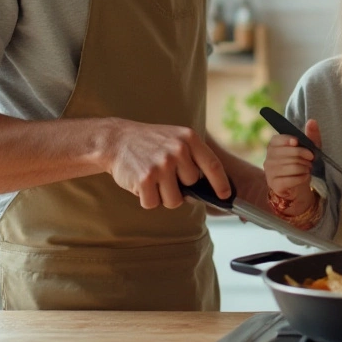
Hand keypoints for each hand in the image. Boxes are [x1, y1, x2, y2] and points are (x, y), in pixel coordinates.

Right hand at [102, 118, 229, 209]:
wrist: (116, 140)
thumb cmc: (150, 143)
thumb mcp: (176, 139)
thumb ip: (193, 158)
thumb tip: (209, 189)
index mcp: (189, 138)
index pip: (213, 165)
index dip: (221, 184)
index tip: (225, 195)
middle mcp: (178, 150)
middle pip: (192, 187)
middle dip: (180, 188)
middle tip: (165, 176)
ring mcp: (162, 165)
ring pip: (174, 200)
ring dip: (163, 196)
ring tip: (153, 179)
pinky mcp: (145, 179)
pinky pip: (153, 203)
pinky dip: (146, 199)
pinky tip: (141, 183)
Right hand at [262, 118, 320, 214]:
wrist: (297, 185)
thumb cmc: (301, 163)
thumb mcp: (309, 147)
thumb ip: (311, 134)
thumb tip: (312, 121)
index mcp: (273, 146)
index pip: (278, 140)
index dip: (289, 140)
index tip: (298, 142)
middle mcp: (268, 158)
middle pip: (290, 153)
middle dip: (305, 156)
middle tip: (310, 160)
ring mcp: (269, 172)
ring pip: (293, 166)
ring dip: (305, 168)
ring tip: (307, 168)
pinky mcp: (274, 184)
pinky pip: (292, 179)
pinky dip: (303, 177)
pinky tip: (304, 177)